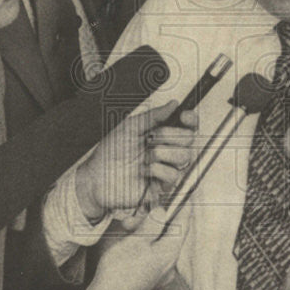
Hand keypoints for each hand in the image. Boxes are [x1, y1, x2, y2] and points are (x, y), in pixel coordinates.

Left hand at [74, 100, 197, 223]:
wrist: (98, 177)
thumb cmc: (111, 153)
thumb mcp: (130, 127)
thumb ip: (153, 115)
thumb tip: (173, 104)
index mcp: (161, 134)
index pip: (187, 125)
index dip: (191, 119)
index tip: (183, 116)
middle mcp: (167, 150)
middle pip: (189, 139)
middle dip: (169, 135)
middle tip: (150, 138)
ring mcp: (167, 167)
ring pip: (184, 156)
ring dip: (161, 153)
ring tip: (144, 156)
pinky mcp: (164, 185)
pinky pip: (173, 175)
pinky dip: (156, 170)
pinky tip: (143, 171)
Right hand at [78, 207, 186, 289]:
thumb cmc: (119, 271)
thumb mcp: (136, 241)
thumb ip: (152, 225)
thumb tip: (163, 212)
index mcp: (170, 253)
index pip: (183, 225)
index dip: (180, 209)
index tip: (179, 196)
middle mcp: (169, 265)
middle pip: (168, 234)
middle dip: (151, 222)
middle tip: (130, 220)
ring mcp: (160, 273)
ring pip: (157, 244)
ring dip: (143, 233)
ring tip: (124, 231)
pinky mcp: (150, 278)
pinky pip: (152, 256)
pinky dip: (142, 246)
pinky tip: (127, 244)